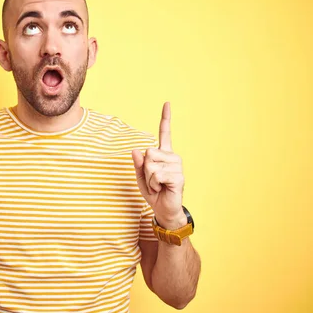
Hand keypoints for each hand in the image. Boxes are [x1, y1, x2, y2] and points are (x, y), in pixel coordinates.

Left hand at [132, 102, 185, 228]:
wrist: (164, 210)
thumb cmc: (154, 193)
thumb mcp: (141, 177)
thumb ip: (138, 164)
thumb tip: (135, 150)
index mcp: (164, 154)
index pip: (165, 133)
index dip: (165, 118)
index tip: (167, 103)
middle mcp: (172, 157)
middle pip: (148, 152)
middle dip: (145, 170)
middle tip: (153, 181)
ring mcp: (177, 166)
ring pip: (150, 164)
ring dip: (149, 179)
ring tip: (157, 186)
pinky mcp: (177, 176)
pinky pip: (156, 174)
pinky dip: (153, 184)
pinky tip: (162, 188)